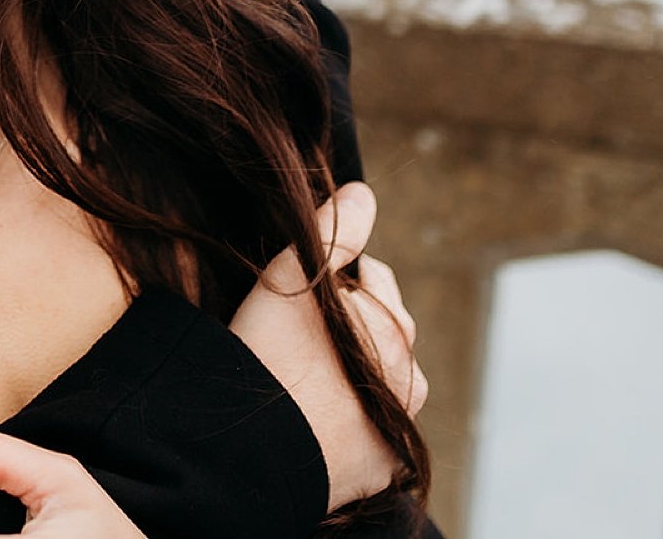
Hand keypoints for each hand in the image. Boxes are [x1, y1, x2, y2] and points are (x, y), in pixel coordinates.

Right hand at [228, 181, 426, 510]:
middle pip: (382, 334)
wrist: (255, 448)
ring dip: (354, 375)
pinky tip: (315, 417)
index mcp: (394, 329)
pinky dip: (351, 424)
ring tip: (305, 375)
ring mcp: (395, 430)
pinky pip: (370, 436)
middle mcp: (408, 381)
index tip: (305, 283)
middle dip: (352, 324)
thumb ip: (333, 231)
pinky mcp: (379, 470)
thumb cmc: (271, 356)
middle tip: (301, 329)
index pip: (374, 281)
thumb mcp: (294, 278)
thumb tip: (363, 193)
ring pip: (379, 386)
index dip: (338, 274)